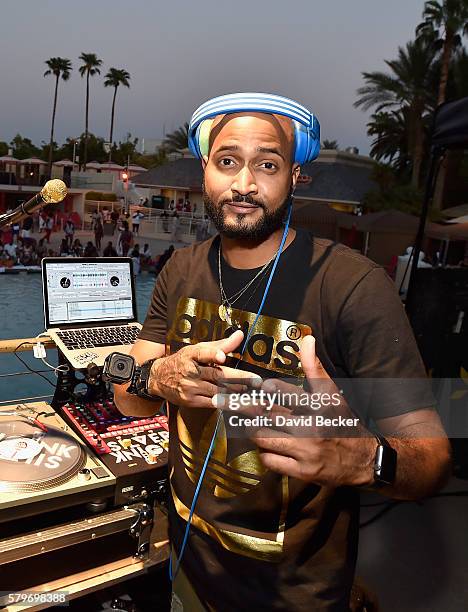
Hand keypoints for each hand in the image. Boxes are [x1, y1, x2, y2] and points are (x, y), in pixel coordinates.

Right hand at [148, 330, 260, 408]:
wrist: (158, 378)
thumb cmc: (183, 361)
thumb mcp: (198, 349)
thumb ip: (221, 344)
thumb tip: (240, 335)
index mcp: (192, 354)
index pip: (202, 353)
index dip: (212, 354)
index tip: (222, 357)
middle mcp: (190, 371)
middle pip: (217, 375)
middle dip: (239, 378)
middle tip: (256, 381)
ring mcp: (190, 388)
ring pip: (218, 391)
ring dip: (237, 394)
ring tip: (253, 395)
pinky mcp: (191, 401)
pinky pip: (212, 403)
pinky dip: (227, 404)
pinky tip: (239, 404)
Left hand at [233, 335, 375, 486]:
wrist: (364, 460)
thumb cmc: (343, 421)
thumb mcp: (332, 393)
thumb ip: (315, 368)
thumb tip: (308, 340)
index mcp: (317, 406)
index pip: (281, 392)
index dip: (260, 388)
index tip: (242, 385)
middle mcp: (311, 428)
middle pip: (265, 416)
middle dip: (242, 408)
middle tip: (222, 402)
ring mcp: (306, 452)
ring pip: (264, 439)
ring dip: (252, 431)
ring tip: (244, 423)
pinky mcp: (302, 472)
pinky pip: (271, 461)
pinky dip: (264, 453)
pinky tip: (265, 446)